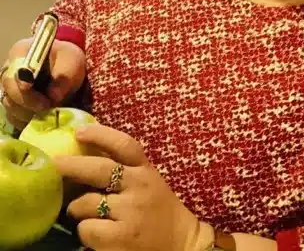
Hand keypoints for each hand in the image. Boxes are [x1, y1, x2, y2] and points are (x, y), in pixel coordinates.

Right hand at [1, 38, 85, 129]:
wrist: (66, 66)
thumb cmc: (67, 59)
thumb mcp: (72, 61)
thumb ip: (64, 76)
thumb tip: (54, 97)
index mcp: (21, 52)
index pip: (15, 72)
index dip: (25, 89)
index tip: (42, 100)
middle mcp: (9, 69)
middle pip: (9, 91)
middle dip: (29, 103)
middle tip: (49, 108)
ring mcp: (7, 87)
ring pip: (10, 106)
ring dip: (29, 113)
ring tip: (48, 113)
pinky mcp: (11, 102)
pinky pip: (12, 116)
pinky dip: (26, 120)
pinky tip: (41, 118)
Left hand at [55, 124, 201, 250]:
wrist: (181, 243)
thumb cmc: (159, 210)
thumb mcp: (148, 182)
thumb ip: (125, 170)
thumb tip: (86, 154)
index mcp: (145, 170)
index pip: (124, 145)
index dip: (100, 135)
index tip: (79, 131)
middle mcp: (139, 186)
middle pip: (99, 169)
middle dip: (72, 165)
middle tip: (53, 163)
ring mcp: (131, 211)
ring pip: (86, 202)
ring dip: (76, 207)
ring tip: (80, 211)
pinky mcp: (122, 237)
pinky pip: (87, 229)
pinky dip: (84, 230)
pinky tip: (92, 232)